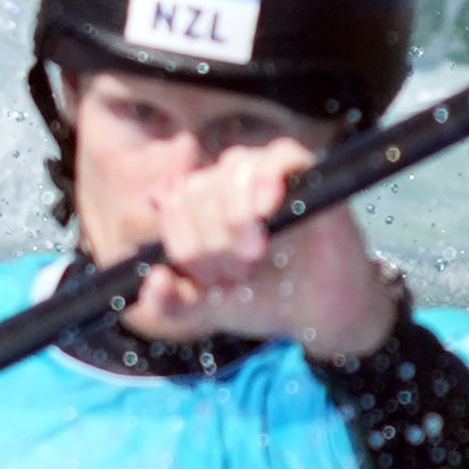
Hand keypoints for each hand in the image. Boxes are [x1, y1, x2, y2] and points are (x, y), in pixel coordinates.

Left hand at [133, 151, 398, 359]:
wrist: (316, 314)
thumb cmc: (260, 301)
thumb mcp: (205, 309)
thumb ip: (169, 304)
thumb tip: (153, 280)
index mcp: (197, 206)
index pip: (172, 203)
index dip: (185, 245)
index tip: (211, 280)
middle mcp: (226, 184)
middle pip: (199, 187)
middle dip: (213, 241)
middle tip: (239, 274)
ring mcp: (266, 176)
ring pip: (233, 167)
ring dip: (237, 216)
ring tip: (255, 252)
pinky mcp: (307, 176)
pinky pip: (280, 154)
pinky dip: (268, 177)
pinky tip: (267, 208)